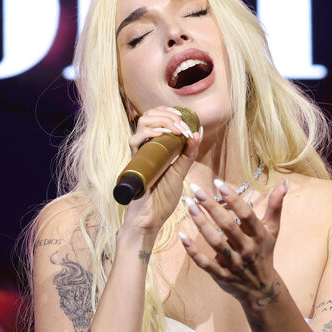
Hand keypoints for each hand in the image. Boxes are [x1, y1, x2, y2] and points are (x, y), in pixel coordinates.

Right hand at [122, 106, 201, 233]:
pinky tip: (164, 135)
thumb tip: (197, 133)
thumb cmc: (163, 198)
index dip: (171, 113)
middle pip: (149, 115)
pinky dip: (151, 133)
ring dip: (163, 120)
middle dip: (168, 114)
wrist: (151, 218)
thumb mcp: (180, 172)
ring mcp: (139, 153)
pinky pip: (136, 140)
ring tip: (177, 129)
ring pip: (143, 122)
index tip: (186, 119)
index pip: (158, 118)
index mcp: (156, 146)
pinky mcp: (134, 161)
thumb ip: (188, 154)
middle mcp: (145, 146)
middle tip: (183, 125)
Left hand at [179, 179, 287, 307]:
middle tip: (195, 189)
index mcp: (259, 236)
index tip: (218, 183)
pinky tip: (182, 236)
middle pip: (227, 226)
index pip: (246, 215)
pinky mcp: (222, 276)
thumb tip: (283, 184)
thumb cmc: (264, 253)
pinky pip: (205, 263)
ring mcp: (234, 264)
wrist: (262, 289)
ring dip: (201, 223)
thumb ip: (275, 207)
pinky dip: (193, 251)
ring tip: (189, 206)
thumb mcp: (272, 231)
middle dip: (211, 206)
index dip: (233, 199)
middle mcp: (247, 249)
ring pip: (215, 242)